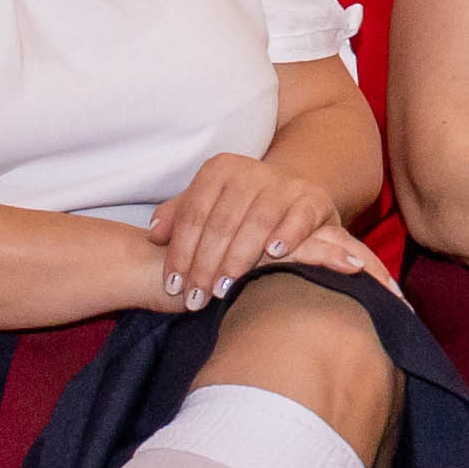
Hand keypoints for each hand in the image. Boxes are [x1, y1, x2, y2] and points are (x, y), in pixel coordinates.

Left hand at [138, 149, 375, 309]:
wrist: (291, 196)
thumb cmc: (238, 210)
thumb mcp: (206, 207)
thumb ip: (177, 217)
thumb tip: (155, 234)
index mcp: (220, 169)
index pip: (193, 213)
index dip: (181, 251)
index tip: (173, 285)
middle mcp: (251, 170)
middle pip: (221, 222)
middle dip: (205, 265)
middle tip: (195, 298)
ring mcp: (283, 184)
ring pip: (257, 222)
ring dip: (238, 259)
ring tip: (225, 290)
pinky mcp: (313, 199)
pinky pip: (299, 216)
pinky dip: (288, 234)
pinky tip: (274, 254)